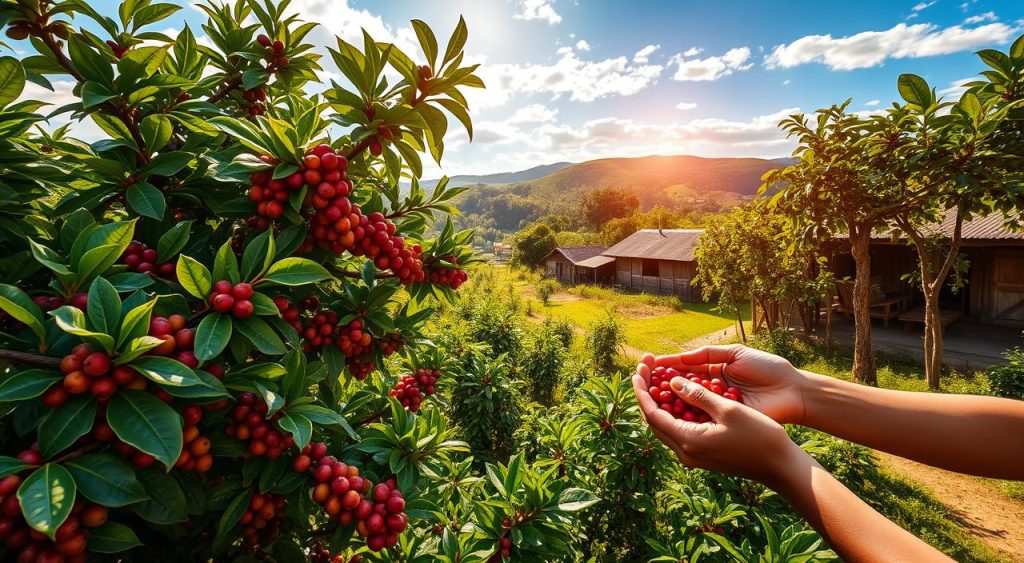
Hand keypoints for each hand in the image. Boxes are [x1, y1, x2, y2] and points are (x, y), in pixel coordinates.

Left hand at [632, 366, 807, 485]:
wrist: (779, 466)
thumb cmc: (759, 436)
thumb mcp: (728, 409)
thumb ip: (697, 395)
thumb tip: (671, 382)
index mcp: (688, 441)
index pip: (652, 413)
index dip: (641, 389)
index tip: (637, 369)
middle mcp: (685, 453)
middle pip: (654, 420)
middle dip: (646, 392)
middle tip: (645, 368)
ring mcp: (692, 457)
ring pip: (665, 426)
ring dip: (659, 401)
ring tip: (656, 376)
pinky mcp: (701, 456)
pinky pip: (678, 430)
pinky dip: (673, 411)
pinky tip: (677, 394)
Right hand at [642, 345, 806, 423]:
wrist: (793, 391)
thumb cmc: (769, 370)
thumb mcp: (736, 355)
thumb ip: (708, 355)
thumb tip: (678, 358)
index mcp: (713, 372)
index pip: (683, 369)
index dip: (665, 367)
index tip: (647, 363)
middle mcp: (710, 391)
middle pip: (679, 388)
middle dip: (659, 383)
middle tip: (641, 377)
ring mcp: (716, 408)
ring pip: (685, 404)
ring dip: (667, 398)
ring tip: (649, 391)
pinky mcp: (724, 422)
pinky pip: (699, 418)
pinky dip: (684, 414)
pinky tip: (669, 408)